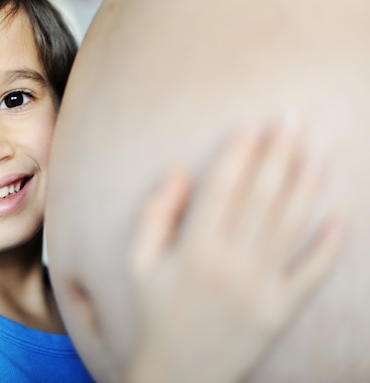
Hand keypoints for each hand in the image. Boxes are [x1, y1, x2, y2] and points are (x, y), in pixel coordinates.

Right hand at [125, 119, 347, 382]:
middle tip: (293, 120)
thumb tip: (179, 170)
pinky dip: (329, 248)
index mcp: (194, 250)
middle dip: (279, 156)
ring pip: (290, 228)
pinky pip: (311, 275)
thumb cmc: (153, 311)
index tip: (252, 126)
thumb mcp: (138, 262)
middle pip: (262, 199)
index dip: (239, 154)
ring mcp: (261, 289)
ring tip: (317, 153)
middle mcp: (232, 266)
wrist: (178, 374)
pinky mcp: (280, 312)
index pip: (223, 189)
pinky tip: (340, 218)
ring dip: (306, 188)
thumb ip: (154, 213)